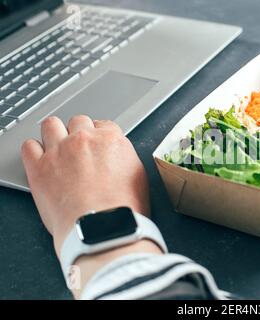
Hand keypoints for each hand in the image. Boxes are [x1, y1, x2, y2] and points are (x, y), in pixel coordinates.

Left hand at [21, 115, 150, 253]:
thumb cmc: (123, 208)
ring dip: (55, 133)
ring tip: (57, 147)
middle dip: (79, 132)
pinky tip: (40, 159)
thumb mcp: (138, 176)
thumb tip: (118, 157)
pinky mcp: (39, 168)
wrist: (102, 226)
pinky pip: (28, 146)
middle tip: (79, 148)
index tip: (97, 144)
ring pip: (51, 125)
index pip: (104, 124)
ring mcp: (59, 151)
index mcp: (111, 139)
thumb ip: (124, 158)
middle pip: (78, 121)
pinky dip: (34, 150)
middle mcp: (84, 139)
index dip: (100, 135)